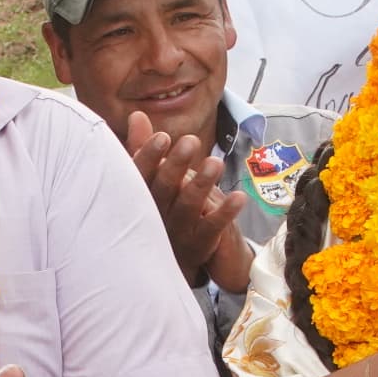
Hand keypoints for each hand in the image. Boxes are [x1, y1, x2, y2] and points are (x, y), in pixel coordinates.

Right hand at [124, 106, 241, 283]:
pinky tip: (240, 196)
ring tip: (216, 162)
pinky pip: (212, 227)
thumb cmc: (155, 208)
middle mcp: (155, 214)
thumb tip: (138, 115)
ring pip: (188, 207)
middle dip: (176, 165)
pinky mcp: (199, 243)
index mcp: (140, 196)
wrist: (163, 261)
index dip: (150, 156)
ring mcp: (177, 230)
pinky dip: (226, 212)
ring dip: (201, 184)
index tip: (162, 137)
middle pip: (164, 189)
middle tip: (191, 140)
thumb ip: (142, 148)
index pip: (140, 175)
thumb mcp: (146, 180)